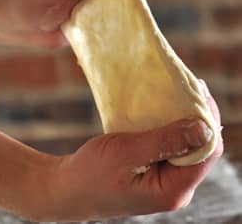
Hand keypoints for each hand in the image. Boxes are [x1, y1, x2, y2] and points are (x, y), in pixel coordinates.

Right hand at [23, 82, 222, 221]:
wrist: (67, 188)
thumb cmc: (90, 174)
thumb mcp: (125, 153)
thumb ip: (164, 141)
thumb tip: (204, 128)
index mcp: (172, 190)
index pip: (207, 153)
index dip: (207, 120)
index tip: (198, 90)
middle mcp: (176, 187)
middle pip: (201, 148)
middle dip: (196, 117)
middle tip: (186, 85)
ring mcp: (166, 180)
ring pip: (186, 145)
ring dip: (182, 120)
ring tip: (176, 93)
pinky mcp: (155, 171)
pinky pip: (171, 146)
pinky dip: (167, 126)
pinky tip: (162, 110)